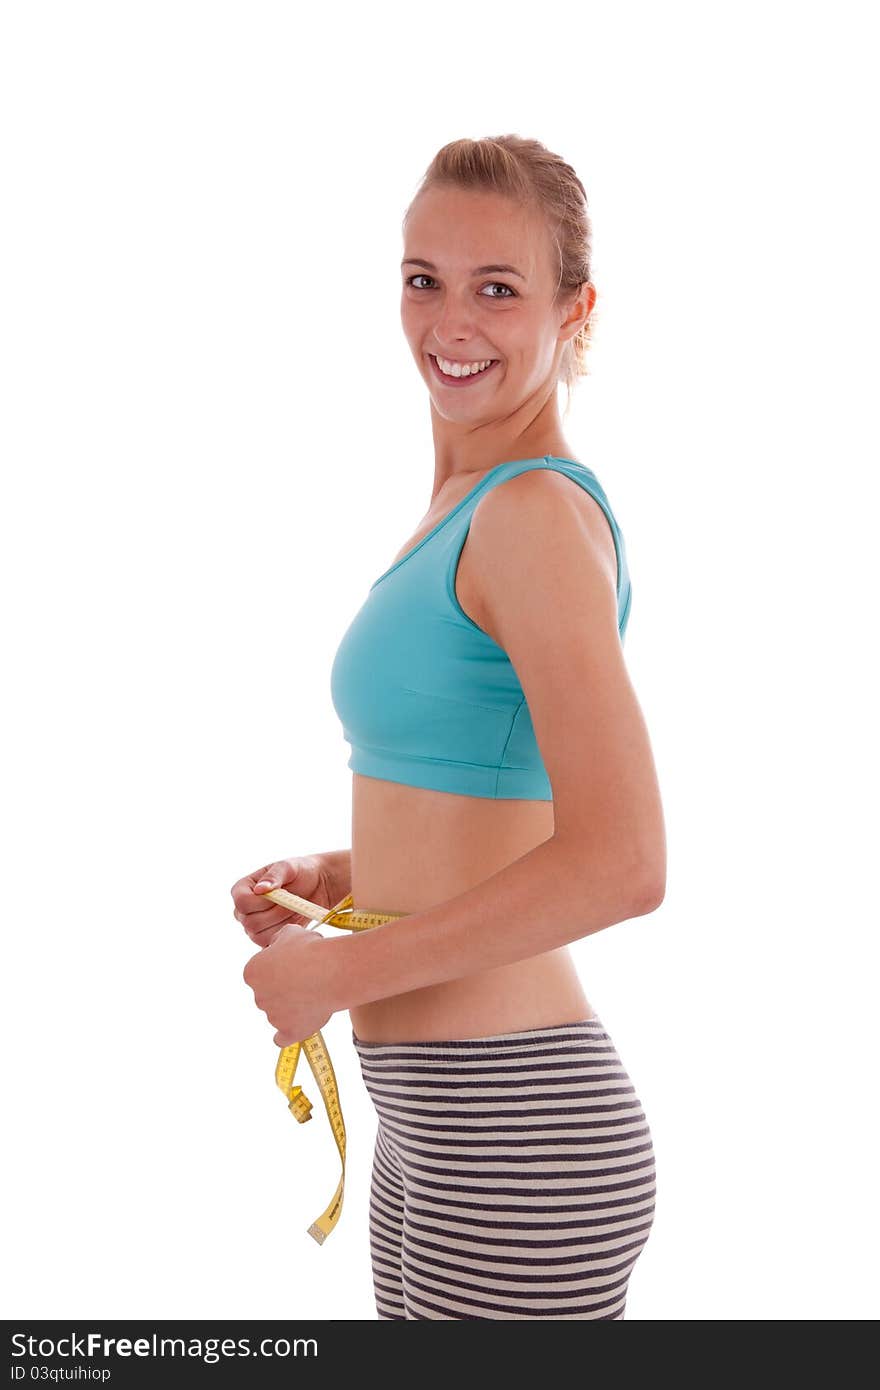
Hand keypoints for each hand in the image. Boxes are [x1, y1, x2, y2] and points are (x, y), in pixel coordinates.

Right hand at [230, 854, 335, 948]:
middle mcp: (242, 910)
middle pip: (250, 922)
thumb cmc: (299, 872)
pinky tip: (294, 920)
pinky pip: (269, 944)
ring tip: (294, 910)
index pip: (242, 902)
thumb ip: (273, 876)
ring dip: (281, 923)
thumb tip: (259, 889)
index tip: (281, 894)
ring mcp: (251, 926)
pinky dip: (284, 934)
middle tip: (292, 902)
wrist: (315, 886)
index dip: (262, 902)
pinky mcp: (264, 938)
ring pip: (260, 936)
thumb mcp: (288, 867)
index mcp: (241, 889)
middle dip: (276, 913)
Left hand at [242, 921, 335, 1046]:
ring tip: (316, 993)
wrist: (329, 972)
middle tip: (308, 978)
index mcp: (252, 972)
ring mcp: (272, 1016)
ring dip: (292, 1007)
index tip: (295, 964)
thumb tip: (276, 946)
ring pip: (279, 1013)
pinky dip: (287, 1033)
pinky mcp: (288, 1032)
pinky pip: (281, 1038)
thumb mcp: (290, 933)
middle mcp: (258, 996)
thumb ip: (278, 941)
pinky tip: (296, 1027)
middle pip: (269, 994)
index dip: (279, 967)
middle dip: (284, 988)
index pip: (261, 973)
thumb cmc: (310, 950)